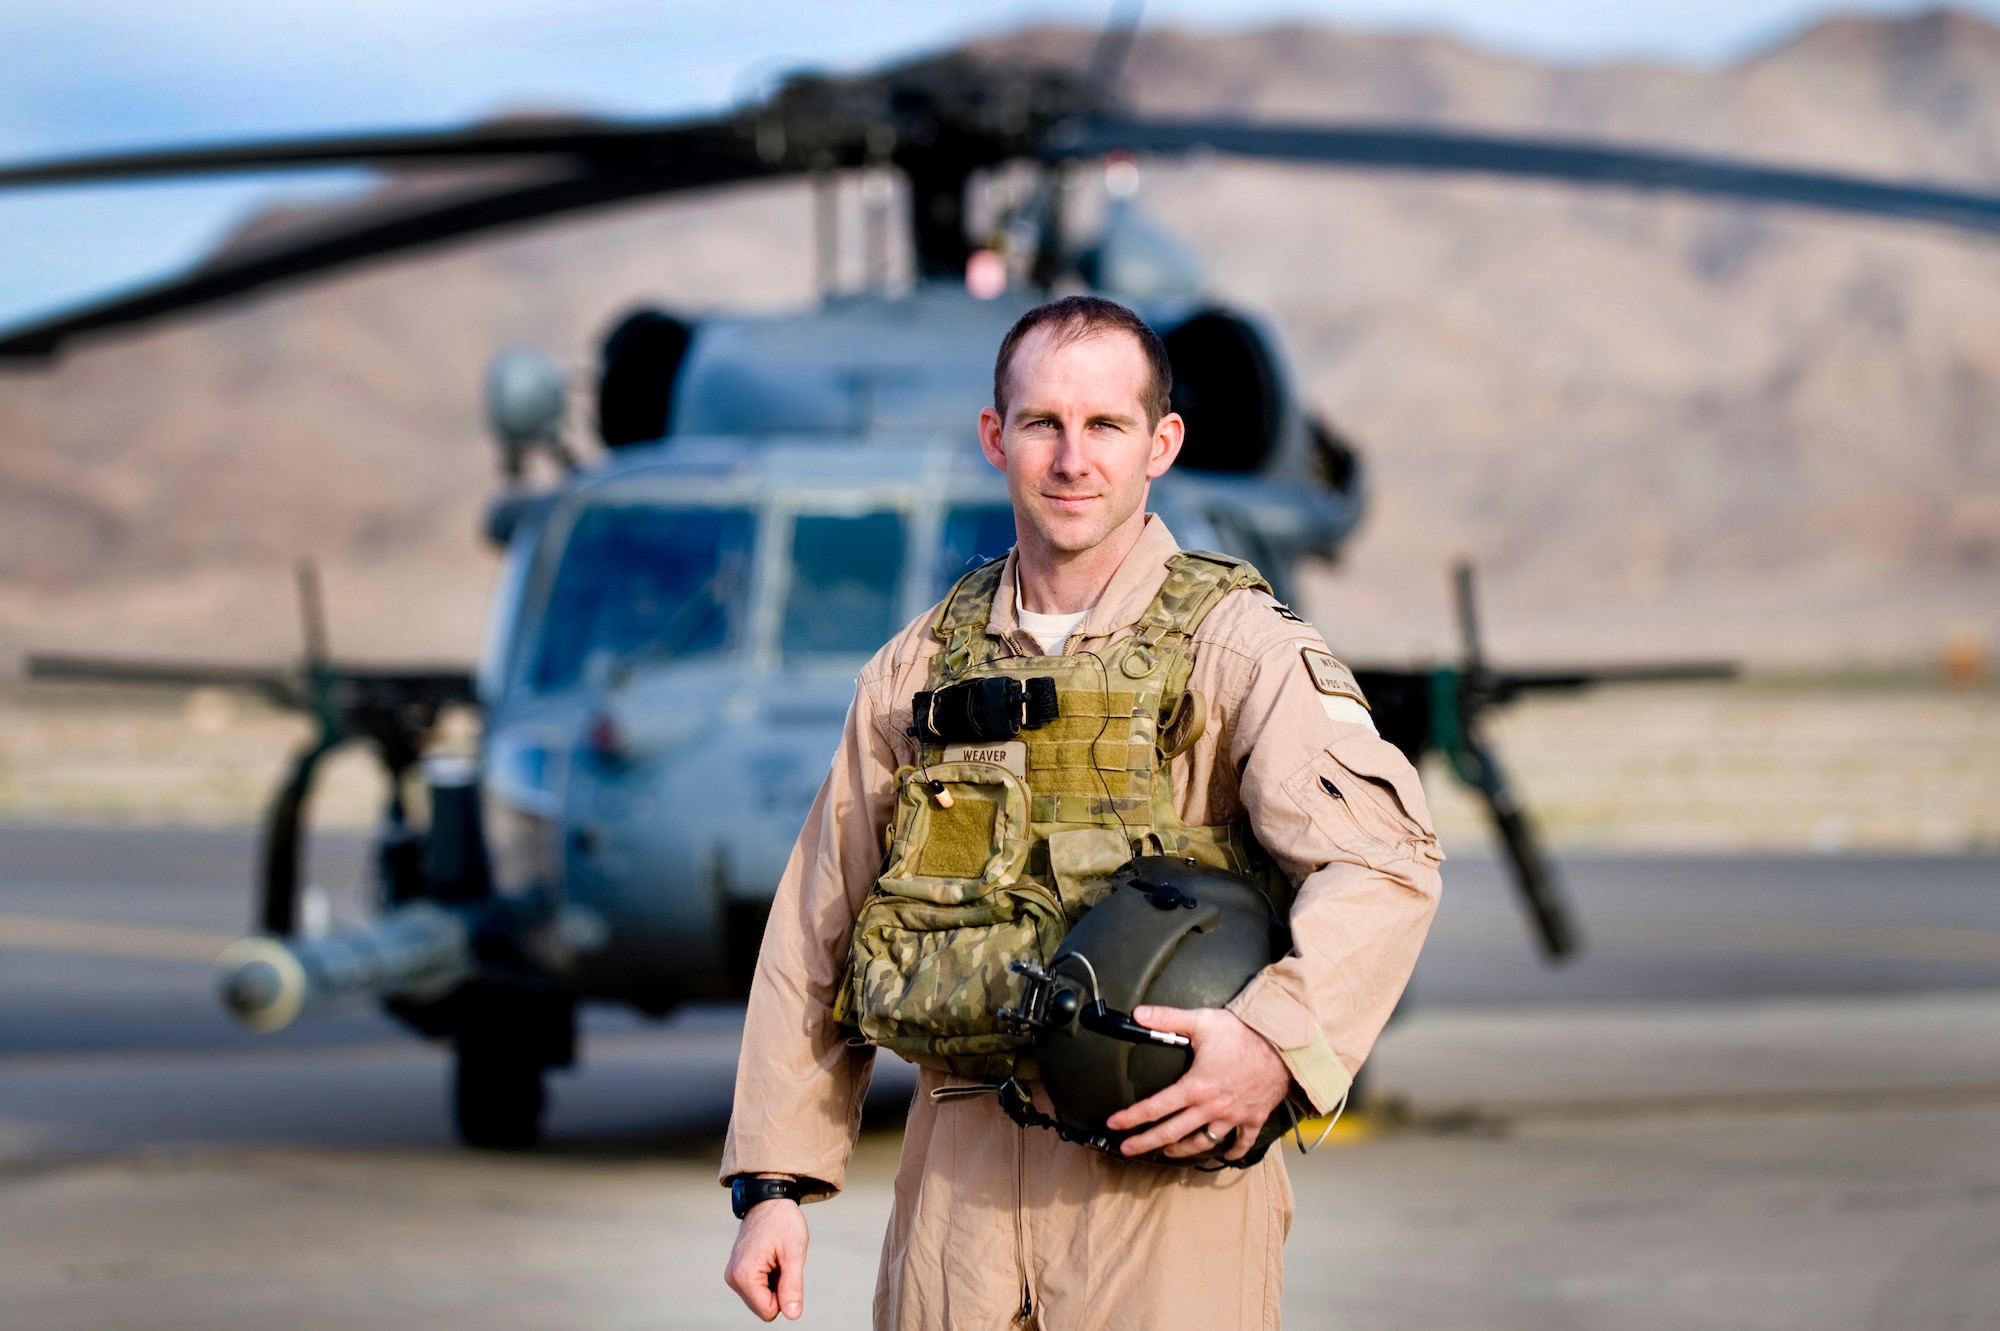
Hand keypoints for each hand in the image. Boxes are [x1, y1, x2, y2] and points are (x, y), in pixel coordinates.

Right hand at [723, 1198, 807, 1321]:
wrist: (769, 1199)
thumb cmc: (783, 1222)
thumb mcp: (794, 1253)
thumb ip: (792, 1286)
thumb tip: (792, 1315)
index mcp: (745, 1276)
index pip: (769, 1312)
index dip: (785, 1295)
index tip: (786, 1268)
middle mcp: (733, 1278)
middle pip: (763, 1307)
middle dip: (777, 1288)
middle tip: (781, 1261)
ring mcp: (732, 1274)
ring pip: (760, 1298)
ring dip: (773, 1282)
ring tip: (775, 1258)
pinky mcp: (735, 1270)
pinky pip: (755, 1288)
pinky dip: (767, 1277)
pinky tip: (769, 1257)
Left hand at [1104, 1006, 1290, 1161]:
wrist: (1285, 1046)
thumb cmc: (1244, 1033)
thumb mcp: (1202, 1021)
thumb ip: (1167, 1019)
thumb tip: (1138, 1014)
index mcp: (1194, 1086)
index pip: (1155, 1106)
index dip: (1131, 1117)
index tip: (1114, 1125)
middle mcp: (1210, 1107)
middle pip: (1172, 1132)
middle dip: (1146, 1143)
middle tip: (1127, 1150)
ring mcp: (1232, 1117)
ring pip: (1202, 1142)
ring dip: (1182, 1150)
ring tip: (1168, 1152)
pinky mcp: (1253, 1119)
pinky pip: (1241, 1143)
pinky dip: (1231, 1152)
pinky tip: (1223, 1155)